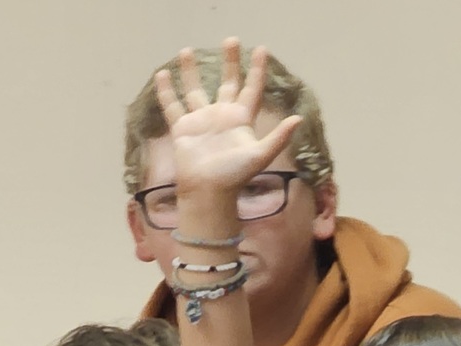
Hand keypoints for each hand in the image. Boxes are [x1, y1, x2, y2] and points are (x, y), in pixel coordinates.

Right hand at [155, 37, 299, 194]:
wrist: (208, 191)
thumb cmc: (234, 175)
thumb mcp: (260, 154)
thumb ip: (278, 137)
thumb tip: (298, 119)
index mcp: (241, 120)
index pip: (251, 89)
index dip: (257, 70)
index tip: (261, 49)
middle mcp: (222, 117)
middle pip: (227, 83)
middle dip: (230, 62)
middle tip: (231, 40)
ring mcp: (202, 121)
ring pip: (195, 90)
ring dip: (191, 72)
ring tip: (187, 50)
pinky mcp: (183, 128)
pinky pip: (173, 105)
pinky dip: (166, 91)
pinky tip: (162, 75)